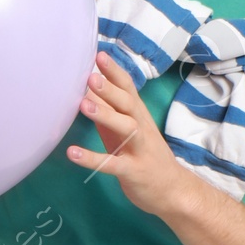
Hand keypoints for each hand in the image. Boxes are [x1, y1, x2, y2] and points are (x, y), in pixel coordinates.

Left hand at [66, 52, 182, 217]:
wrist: (172, 190)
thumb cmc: (143, 154)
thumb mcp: (126, 129)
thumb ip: (109, 109)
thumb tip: (88, 87)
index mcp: (138, 115)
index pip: (128, 88)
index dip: (114, 72)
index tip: (99, 54)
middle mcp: (141, 128)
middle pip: (128, 103)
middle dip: (110, 88)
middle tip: (90, 75)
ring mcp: (139, 149)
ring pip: (126, 128)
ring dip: (105, 115)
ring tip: (83, 105)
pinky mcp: (134, 171)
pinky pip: (112, 164)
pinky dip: (92, 159)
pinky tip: (72, 153)